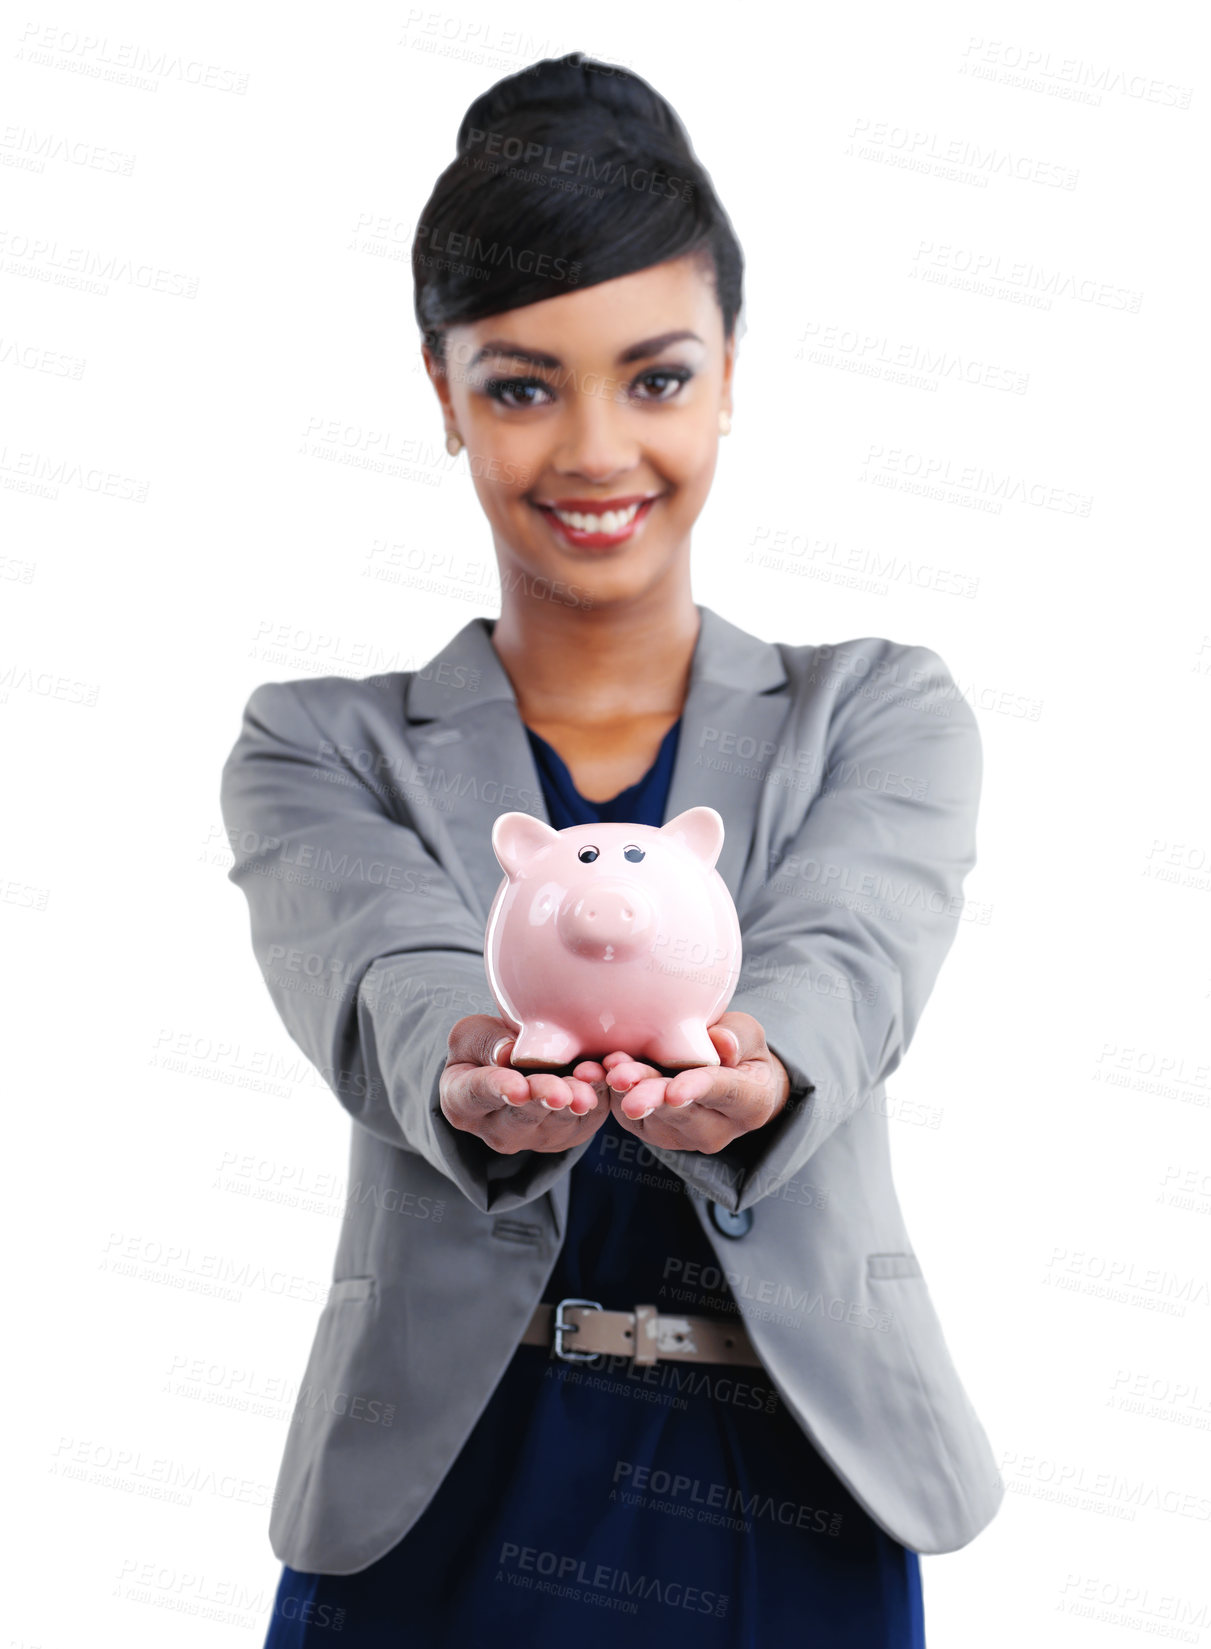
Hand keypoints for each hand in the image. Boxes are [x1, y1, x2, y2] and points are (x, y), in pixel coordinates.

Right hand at [439, 1015, 612, 1154]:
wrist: (517, 1066)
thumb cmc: (487, 1047)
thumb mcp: (472, 1034)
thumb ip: (484, 1041)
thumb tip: (506, 1054)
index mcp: (463, 1103)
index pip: (477, 1095)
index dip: (497, 1090)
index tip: (516, 1086)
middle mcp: (499, 1130)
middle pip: (522, 1117)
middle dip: (543, 1102)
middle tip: (558, 1093)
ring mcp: (538, 1136)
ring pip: (560, 1122)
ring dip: (575, 1103)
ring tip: (586, 1089)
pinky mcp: (572, 1132)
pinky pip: (590, 1118)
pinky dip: (600, 1098)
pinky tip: (605, 1078)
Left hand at [573, 1012, 791, 1154]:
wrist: (730, 1081)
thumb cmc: (741, 1052)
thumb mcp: (749, 1035)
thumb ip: (739, 1037)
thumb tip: (721, 1042)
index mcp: (751, 1104)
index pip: (725, 1094)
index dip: (698, 1090)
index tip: (674, 1091)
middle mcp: (718, 1129)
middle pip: (682, 1113)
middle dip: (651, 1096)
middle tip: (623, 1080)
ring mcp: (685, 1136)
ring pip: (653, 1118)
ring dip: (629, 1094)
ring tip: (610, 1072)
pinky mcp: (656, 1132)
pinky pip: (633, 1119)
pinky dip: (616, 1097)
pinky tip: (600, 1074)